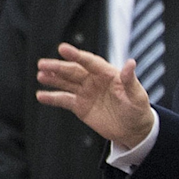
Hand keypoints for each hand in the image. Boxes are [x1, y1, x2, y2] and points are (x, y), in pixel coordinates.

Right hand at [35, 42, 156, 148]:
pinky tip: (41, 95)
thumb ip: (130, 80)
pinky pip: (64, 100)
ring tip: (40, 75)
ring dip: (52, 78)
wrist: (133, 130)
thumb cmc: (138, 110)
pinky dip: (52, 98)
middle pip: (73, 71)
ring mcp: (86, 92)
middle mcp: (94, 80)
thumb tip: (131, 63)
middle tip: (42, 64)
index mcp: (107, 73)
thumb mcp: (137, 96)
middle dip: (58, 67)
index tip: (62, 49)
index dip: (76, 55)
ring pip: (66, 83)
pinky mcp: (80, 106)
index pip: (89, 62)